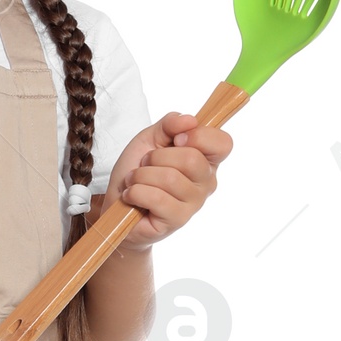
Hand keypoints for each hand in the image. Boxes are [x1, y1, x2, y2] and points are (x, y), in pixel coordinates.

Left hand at [98, 109, 232, 245]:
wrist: (118, 202)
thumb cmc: (138, 171)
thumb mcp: (151, 138)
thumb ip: (169, 124)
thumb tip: (189, 120)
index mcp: (206, 159)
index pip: (223, 143)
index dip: (199, 136)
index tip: (176, 139)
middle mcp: (206, 182)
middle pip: (191, 159)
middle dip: (156, 157)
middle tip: (145, 164)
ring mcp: (194, 203)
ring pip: (170, 178)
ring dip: (142, 176)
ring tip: (136, 181)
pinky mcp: (177, 220)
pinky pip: (157, 198)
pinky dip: (136, 192)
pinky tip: (132, 196)